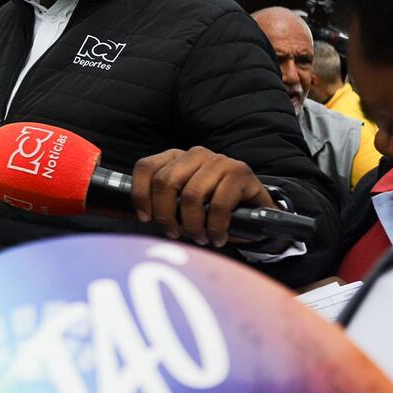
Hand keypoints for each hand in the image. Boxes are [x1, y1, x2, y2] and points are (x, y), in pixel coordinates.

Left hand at [131, 146, 274, 247]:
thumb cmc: (212, 207)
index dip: (140, 194)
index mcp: (175, 157)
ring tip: (198, 238)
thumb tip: (136, 217)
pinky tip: (217, 237)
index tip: (145, 218)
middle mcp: (195, 154)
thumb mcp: (183, 202)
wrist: (257, 208)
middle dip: (165, 215)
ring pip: (191, 195)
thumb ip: (161, 205)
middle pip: (165, 182)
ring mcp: (218, 160)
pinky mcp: (239, 172)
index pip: (146, 167)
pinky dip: (214, 227)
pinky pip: (218, 205)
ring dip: (192, 225)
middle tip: (174, 233)